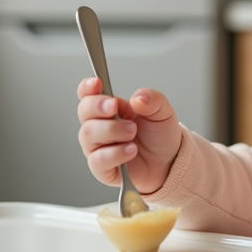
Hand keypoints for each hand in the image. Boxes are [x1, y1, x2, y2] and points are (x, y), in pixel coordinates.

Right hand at [76, 78, 183, 193]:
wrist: (168, 161)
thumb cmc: (158, 135)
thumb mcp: (162, 112)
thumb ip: (153, 100)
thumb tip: (138, 98)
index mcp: (110, 108)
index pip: (88, 94)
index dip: (87, 87)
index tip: (96, 83)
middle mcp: (99, 126)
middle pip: (84, 111)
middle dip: (97, 107)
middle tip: (115, 108)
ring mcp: (98, 147)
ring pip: (87, 135)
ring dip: (111, 131)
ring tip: (132, 132)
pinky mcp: (102, 168)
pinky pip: (97, 160)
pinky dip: (115, 153)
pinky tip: (131, 150)